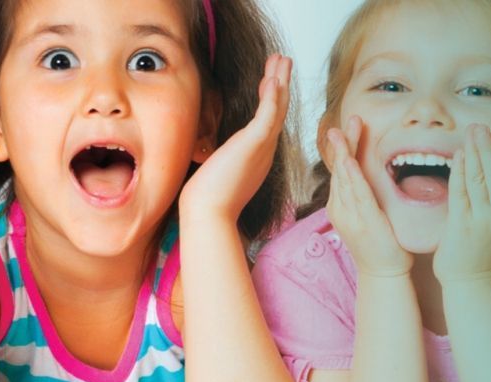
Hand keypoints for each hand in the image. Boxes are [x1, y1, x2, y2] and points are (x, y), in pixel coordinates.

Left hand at [180, 54, 291, 218]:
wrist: (209, 214)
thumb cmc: (208, 202)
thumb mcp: (216, 173)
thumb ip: (220, 160)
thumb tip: (209, 157)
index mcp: (257, 157)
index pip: (268, 121)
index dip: (272, 99)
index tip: (270, 81)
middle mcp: (265, 151)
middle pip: (278, 110)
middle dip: (281, 84)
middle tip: (283, 62)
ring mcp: (263, 147)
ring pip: (278, 107)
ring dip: (280, 81)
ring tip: (282, 59)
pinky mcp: (256, 143)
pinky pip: (269, 114)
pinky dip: (273, 95)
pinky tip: (274, 78)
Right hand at [325, 116, 412, 278]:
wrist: (383, 273)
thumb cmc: (380, 245)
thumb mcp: (369, 214)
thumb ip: (366, 194)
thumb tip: (368, 174)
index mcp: (342, 204)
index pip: (342, 170)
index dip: (344, 147)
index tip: (347, 126)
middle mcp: (341, 208)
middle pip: (340, 169)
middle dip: (342, 143)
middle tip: (345, 120)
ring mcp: (350, 215)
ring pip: (344, 179)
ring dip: (344, 153)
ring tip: (342, 132)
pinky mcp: (363, 222)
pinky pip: (357, 195)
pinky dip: (352, 177)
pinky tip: (349, 162)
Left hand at [433, 125, 490, 286]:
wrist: (470, 281)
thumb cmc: (483, 252)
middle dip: (488, 147)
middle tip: (481, 126)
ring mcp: (479, 219)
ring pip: (479, 180)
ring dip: (475, 154)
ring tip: (471, 133)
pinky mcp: (461, 225)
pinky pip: (461, 193)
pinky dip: (461, 173)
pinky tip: (459, 156)